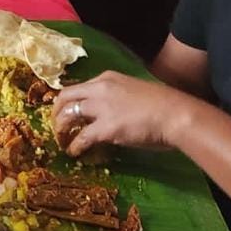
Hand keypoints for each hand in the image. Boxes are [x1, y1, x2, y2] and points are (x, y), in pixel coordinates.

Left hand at [52, 71, 187, 155]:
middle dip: (56, 111)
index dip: (69, 100)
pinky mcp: (105, 127)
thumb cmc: (163, 105)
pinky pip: (82, 137)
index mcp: (108, 78)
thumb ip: (118, 98)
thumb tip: (113, 112)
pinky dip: (74, 145)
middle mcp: (99, 88)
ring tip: (61, 140)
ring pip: (67, 114)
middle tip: (56, 125)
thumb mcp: (135, 92)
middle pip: (65, 96)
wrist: (174, 114)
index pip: (80, 87)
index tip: (66, 111)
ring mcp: (101, 107)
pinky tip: (73, 152)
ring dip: (60, 128)